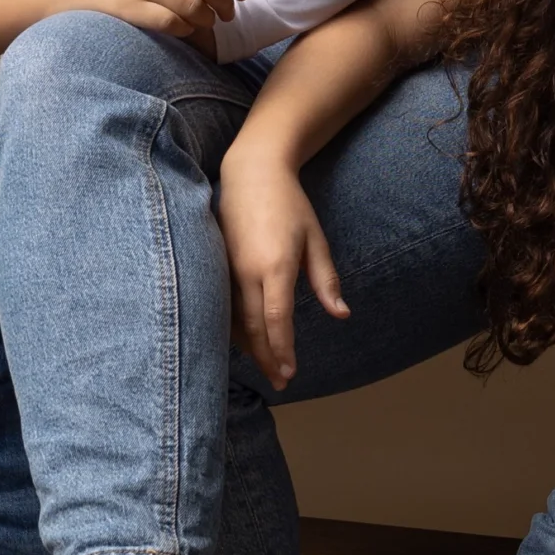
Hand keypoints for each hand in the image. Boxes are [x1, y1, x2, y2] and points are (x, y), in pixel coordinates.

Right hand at [218, 142, 346, 387]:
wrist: (251, 172)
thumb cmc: (290, 204)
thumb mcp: (316, 240)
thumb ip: (326, 280)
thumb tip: (341, 315)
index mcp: (275, 265)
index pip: (276, 319)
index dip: (282, 350)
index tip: (290, 374)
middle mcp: (245, 271)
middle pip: (253, 327)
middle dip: (267, 358)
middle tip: (281, 382)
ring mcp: (225, 268)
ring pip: (233, 320)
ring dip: (249, 347)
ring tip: (266, 368)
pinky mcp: (214, 264)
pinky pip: (222, 306)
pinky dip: (234, 328)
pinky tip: (244, 341)